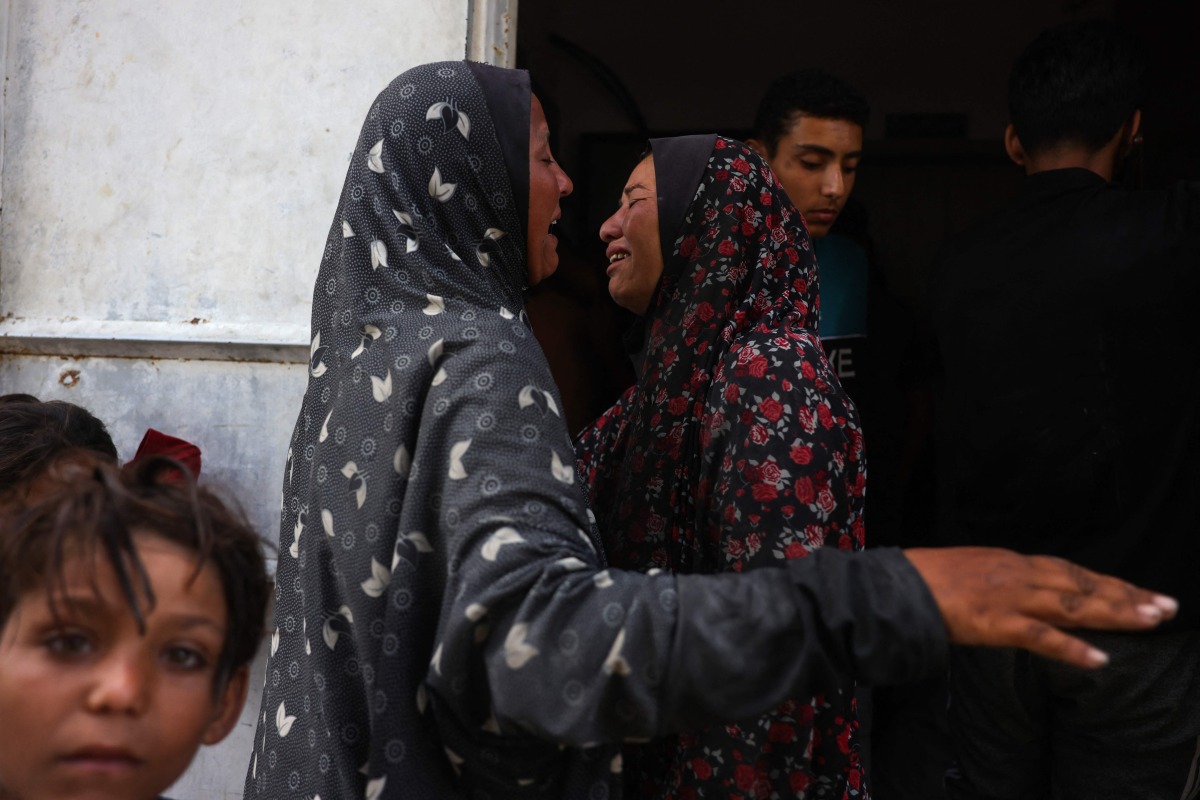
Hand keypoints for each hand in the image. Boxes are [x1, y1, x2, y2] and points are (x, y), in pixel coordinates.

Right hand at [904, 547, 1177, 668]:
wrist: (893, 587)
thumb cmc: (923, 581)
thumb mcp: (970, 571)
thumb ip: (1001, 581)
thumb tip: (1025, 596)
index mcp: (1011, 561)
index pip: (1070, 571)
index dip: (1108, 582)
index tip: (1141, 591)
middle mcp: (1017, 574)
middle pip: (1082, 583)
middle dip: (1127, 595)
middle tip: (1167, 606)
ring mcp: (1009, 597)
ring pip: (1072, 604)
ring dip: (1115, 612)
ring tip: (1152, 620)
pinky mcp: (995, 622)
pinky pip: (1041, 637)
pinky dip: (1072, 648)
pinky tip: (1100, 659)